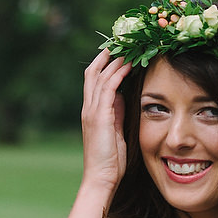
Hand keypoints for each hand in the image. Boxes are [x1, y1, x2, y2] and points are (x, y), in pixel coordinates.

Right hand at [79, 49, 132, 195]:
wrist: (101, 177)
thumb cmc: (110, 160)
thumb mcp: (115, 131)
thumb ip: (116, 112)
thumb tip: (122, 96)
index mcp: (92, 111)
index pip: (94, 79)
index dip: (105, 62)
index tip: (119, 50)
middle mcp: (89, 108)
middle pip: (93, 71)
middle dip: (107, 54)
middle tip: (122, 39)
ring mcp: (92, 111)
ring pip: (100, 76)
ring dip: (115, 59)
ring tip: (128, 45)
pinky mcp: (99, 117)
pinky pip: (108, 88)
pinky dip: (118, 73)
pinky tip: (128, 64)